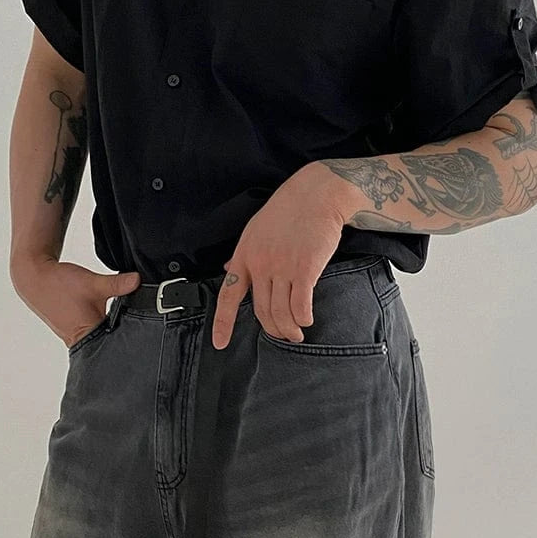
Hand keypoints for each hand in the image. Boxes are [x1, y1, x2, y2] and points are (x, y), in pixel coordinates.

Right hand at [11, 257, 141, 348]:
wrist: (36, 279)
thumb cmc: (60, 284)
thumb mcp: (92, 283)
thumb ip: (117, 284)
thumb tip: (138, 280)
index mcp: (87, 335)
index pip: (114, 349)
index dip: (131, 347)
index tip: (146, 346)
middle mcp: (82, 341)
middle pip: (110, 347)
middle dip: (125, 343)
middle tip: (146, 342)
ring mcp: (77, 338)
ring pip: (103, 341)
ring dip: (115, 335)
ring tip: (136, 333)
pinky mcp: (76, 330)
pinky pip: (97, 334)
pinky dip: (106, 329)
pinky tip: (117, 323)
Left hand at [212, 163, 346, 349]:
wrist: (317, 194)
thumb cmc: (288, 210)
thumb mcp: (255, 230)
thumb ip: (242, 254)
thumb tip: (228, 268)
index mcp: (245, 255)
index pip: (228, 295)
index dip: (222, 323)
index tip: (220, 343)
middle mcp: (260, 264)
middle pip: (261, 311)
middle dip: (273, 329)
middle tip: (283, 336)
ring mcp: (282, 267)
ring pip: (281, 312)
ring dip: (289, 329)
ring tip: (296, 334)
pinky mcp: (305, 269)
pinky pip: (301, 305)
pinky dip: (303, 317)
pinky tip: (307, 319)